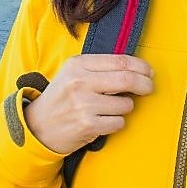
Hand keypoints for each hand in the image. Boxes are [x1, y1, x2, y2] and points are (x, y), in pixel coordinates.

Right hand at [23, 53, 153, 154]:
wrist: (37, 126)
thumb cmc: (61, 98)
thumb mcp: (73, 73)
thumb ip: (100, 68)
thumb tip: (138, 69)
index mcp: (78, 64)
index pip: (120, 61)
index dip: (141, 67)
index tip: (148, 72)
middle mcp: (80, 82)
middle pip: (127, 79)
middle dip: (145, 84)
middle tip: (148, 87)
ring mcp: (84, 105)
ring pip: (126, 104)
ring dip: (125, 107)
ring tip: (110, 108)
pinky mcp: (88, 125)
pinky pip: (119, 122)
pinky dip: (116, 123)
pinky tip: (102, 121)